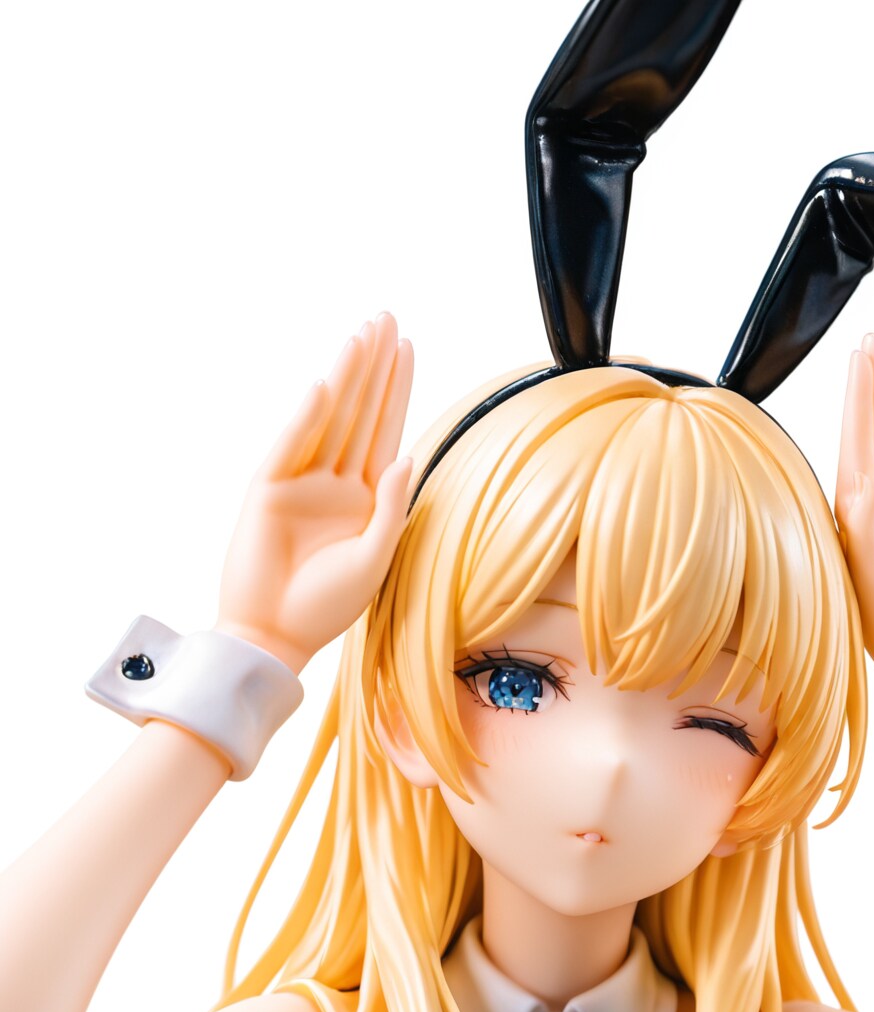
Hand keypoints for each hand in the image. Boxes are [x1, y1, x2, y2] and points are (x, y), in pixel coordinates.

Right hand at [216, 315, 413, 672]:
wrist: (276, 636)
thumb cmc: (327, 607)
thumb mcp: (375, 559)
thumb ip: (393, 508)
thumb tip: (409, 455)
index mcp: (366, 497)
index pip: (386, 430)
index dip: (396, 389)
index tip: (407, 346)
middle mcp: (334, 482)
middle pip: (359, 412)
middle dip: (373, 366)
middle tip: (385, 317)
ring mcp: (301, 482)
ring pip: (329, 419)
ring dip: (346, 377)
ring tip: (361, 334)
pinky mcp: (268, 490)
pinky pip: (291, 446)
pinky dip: (308, 417)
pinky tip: (328, 385)